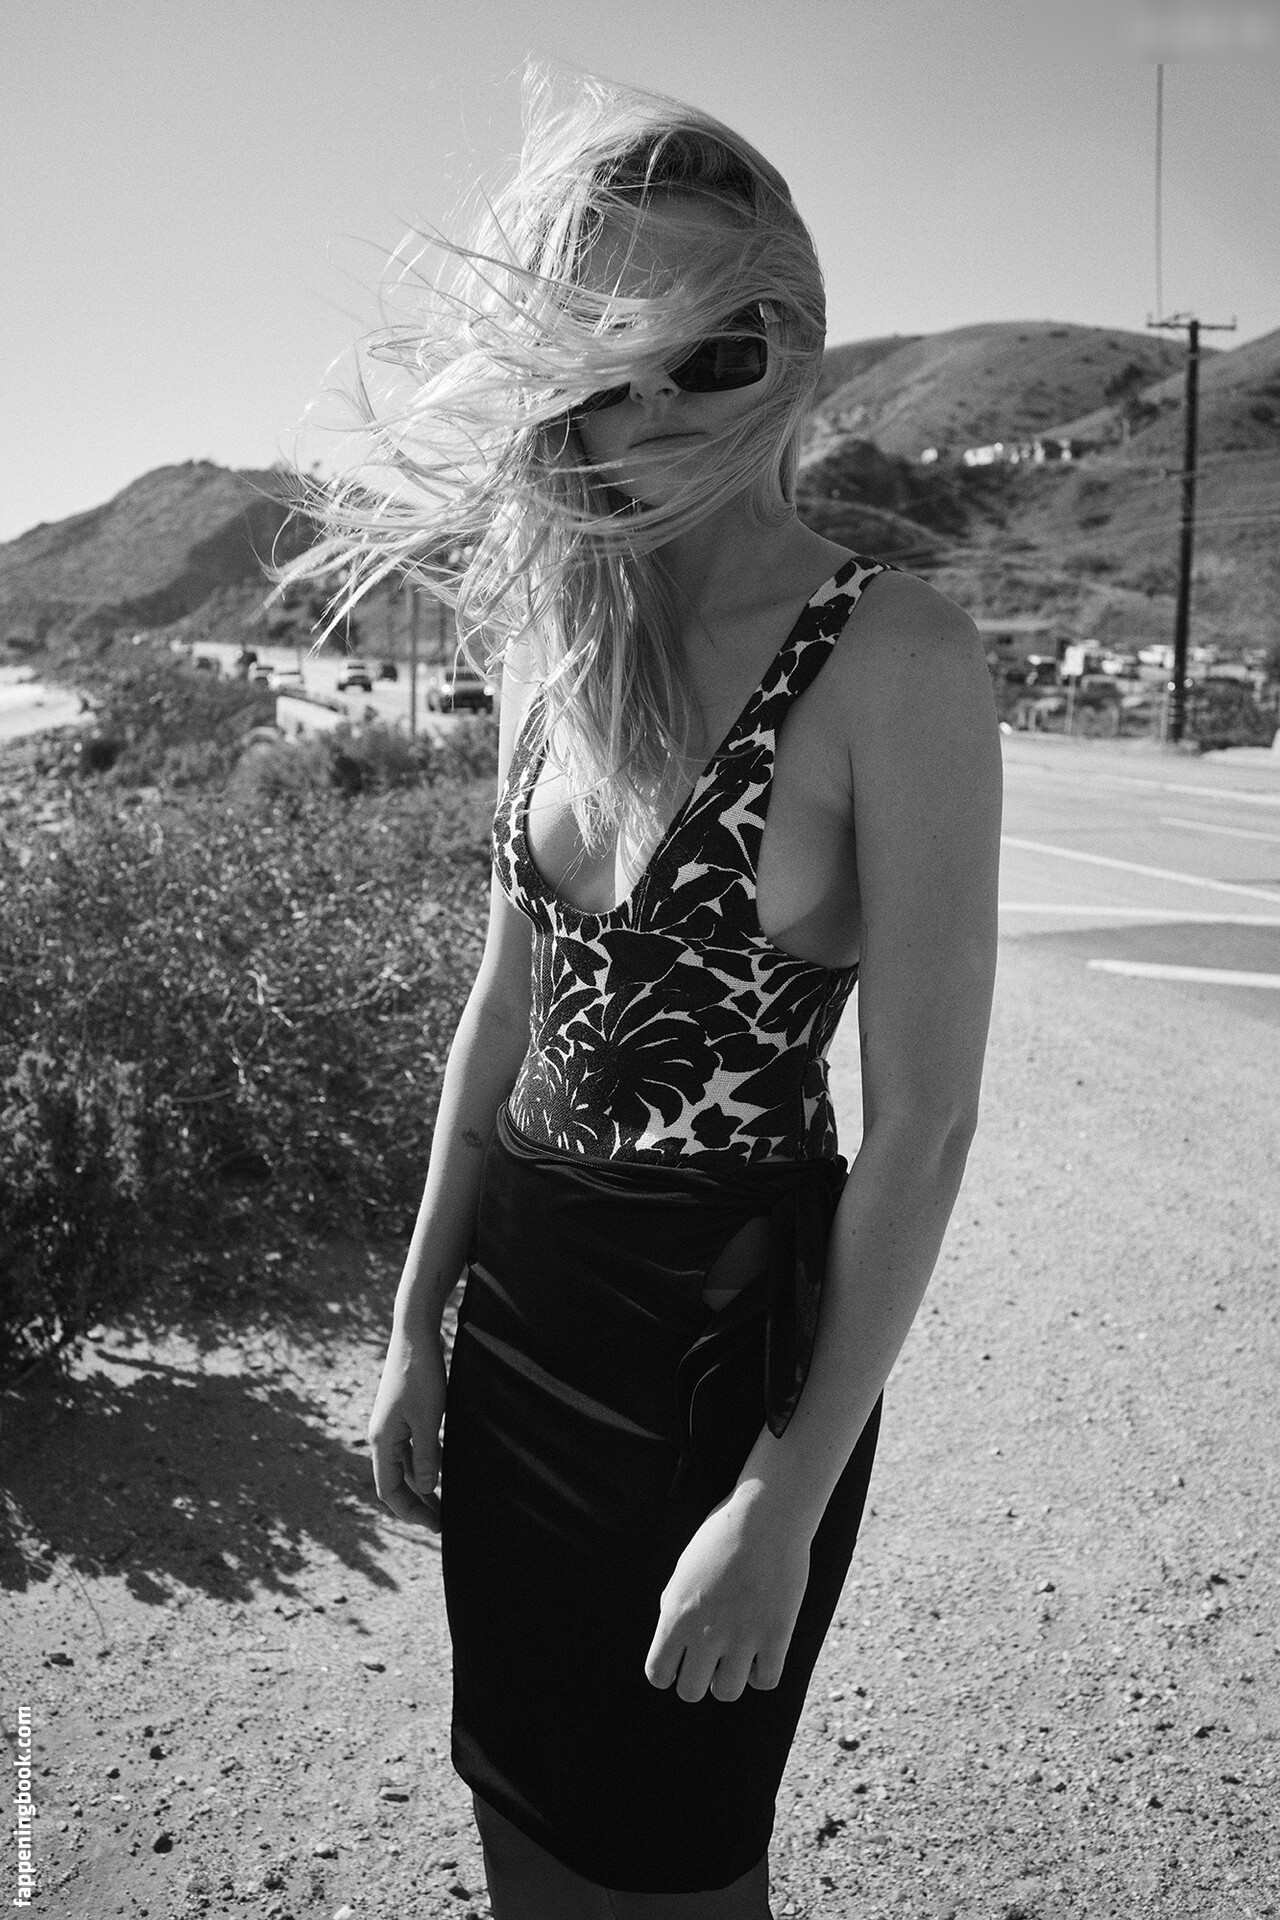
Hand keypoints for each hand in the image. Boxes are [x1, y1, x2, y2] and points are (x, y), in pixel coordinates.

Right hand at [368, 1325, 446, 1531]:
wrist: (415, 1334)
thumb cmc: (421, 1375)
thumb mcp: (428, 1419)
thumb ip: (426, 1456)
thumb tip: (425, 1488)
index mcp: (382, 1440)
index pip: (389, 1489)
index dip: (410, 1511)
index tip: (434, 1526)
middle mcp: (382, 1435)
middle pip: (395, 1480)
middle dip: (417, 1503)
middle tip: (441, 1522)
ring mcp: (391, 1424)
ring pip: (404, 1464)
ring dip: (422, 1484)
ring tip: (443, 1502)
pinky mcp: (403, 1412)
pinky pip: (411, 1447)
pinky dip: (424, 1463)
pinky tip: (441, 1469)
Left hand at [644, 1487, 810, 1702]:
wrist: (767, 1514)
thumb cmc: (723, 1534)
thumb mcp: (685, 1567)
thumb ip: (674, 1605)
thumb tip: (674, 1639)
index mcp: (677, 1613)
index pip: (658, 1674)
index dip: (667, 1672)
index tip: (679, 1661)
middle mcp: (706, 1631)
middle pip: (690, 1692)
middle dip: (697, 1680)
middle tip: (708, 1660)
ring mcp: (743, 1635)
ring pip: (727, 1692)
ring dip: (728, 1679)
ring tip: (735, 1658)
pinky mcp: (777, 1634)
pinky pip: (766, 1681)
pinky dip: (761, 1674)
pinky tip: (760, 1654)